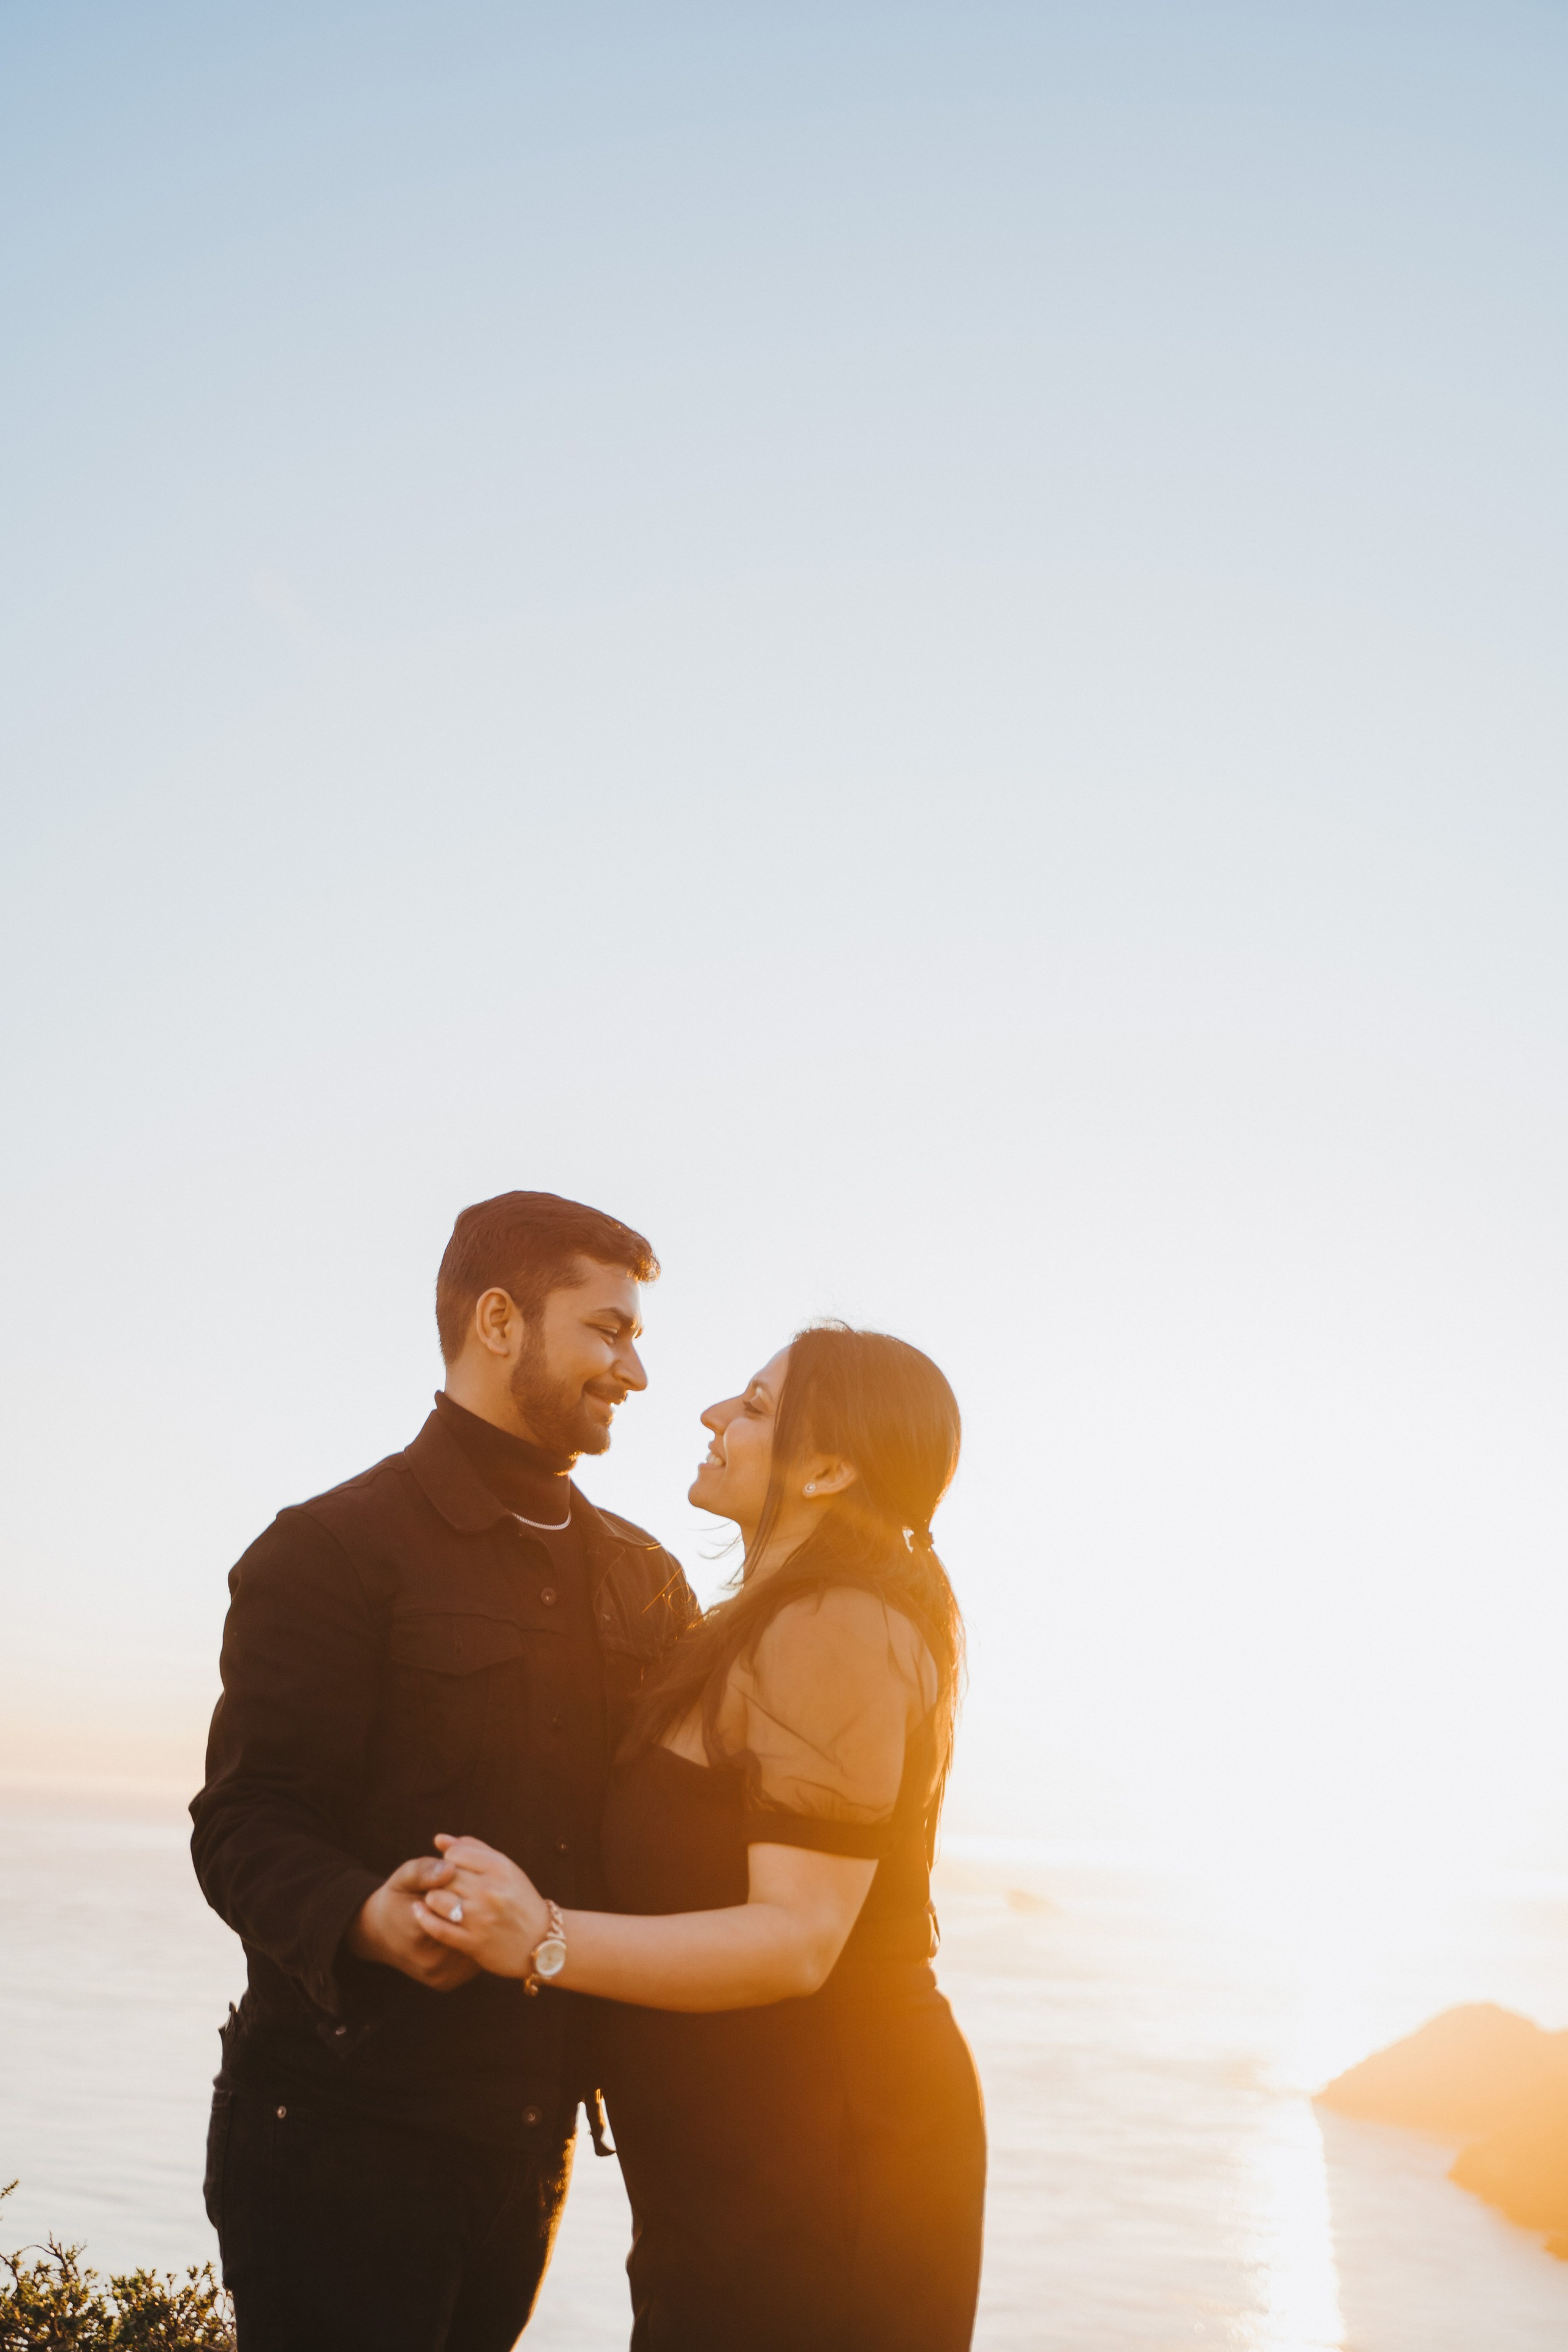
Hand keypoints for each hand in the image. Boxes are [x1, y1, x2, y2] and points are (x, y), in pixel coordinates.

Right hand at [347, 1856, 479, 1990]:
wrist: (380, 1934)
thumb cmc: (397, 1898)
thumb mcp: (404, 1878)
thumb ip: (425, 1870)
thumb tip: (450, 1868)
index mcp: (417, 1930)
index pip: (457, 1906)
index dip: (466, 1889)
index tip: (467, 1879)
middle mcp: (430, 1960)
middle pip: (471, 1929)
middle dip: (477, 1910)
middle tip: (476, 1895)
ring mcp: (440, 1975)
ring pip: (476, 1946)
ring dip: (481, 1928)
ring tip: (478, 1911)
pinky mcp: (447, 1982)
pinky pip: (472, 1959)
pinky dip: (475, 1943)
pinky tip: (473, 1929)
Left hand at [412, 1835, 550, 1979]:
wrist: (542, 1942)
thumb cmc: (520, 1900)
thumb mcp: (504, 1868)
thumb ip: (473, 1849)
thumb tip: (439, 1839)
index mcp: (500, 1868)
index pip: (454, 1854)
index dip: (449, 1861)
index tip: (454, 1869)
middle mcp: (490, 1891)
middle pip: (444, 1876)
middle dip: (440, 1880)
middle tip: (447, 1887)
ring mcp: (481, 1918)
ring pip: (436, 1899)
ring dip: (433, 1899)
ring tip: (440, 1901)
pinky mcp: (473, 1943)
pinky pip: (438, 1928)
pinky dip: (425, 1918)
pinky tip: (420, 1912)